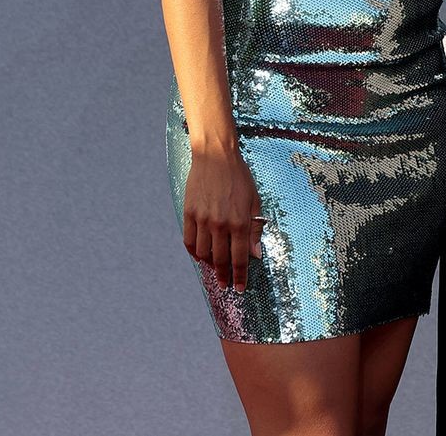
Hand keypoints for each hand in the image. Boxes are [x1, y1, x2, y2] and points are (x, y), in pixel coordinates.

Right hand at [182, 142, 263, 290]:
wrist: (216, 157)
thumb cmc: (239, 178)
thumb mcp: (255, 201)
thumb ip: (255, 228)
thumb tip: (256, 254)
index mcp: (240, 222)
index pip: (240, 258)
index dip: (240, 276)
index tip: (239, 288)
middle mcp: (220, 224)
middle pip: (220, 260)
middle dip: (224, 276)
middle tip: (226, 285)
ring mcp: (203, 220)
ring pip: (203, 254)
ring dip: (209, 265)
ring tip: (214, 270)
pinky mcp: (189, 214)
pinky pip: (189, 241)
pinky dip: (194, 252)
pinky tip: (200, 256)